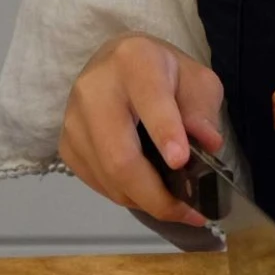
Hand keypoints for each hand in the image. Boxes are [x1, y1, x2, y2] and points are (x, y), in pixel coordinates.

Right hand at [59, 34, 225, 226]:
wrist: (118, 65)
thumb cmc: (163, 73)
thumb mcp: (195, 79)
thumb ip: (202, 109)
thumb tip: (208, 144)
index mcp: (133, 61)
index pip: (149, 99)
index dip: (165, 132)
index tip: (181, 161)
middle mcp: (94, 89)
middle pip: (119, 154)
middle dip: (154, 193)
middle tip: (187, 212)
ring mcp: (74, 120)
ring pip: (108, 177)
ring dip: (144, 201)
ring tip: (177, 209)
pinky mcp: (66, 146)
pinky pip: (97, 183)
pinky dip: (126, 197)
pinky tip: (148, 194)